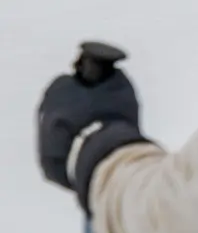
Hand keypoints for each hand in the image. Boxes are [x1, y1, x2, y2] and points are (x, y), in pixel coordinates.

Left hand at [38, 46, 148, 210]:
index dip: (90, 87)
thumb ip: (109, 72)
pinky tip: (93, 154)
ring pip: (63, 130)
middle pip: (65, 106)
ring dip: (78, 131)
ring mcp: (42, 138)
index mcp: (57, 87)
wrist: (103, 155)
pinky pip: (64, 153)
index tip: (104, 95)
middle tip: (104, 117)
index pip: (72, 81)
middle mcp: (43, 110)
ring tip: (101, 138)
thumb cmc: (112, 116)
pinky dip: (76, 152)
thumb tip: (106, 69)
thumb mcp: (119, 84)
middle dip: (81, 109)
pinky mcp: (47, 163)